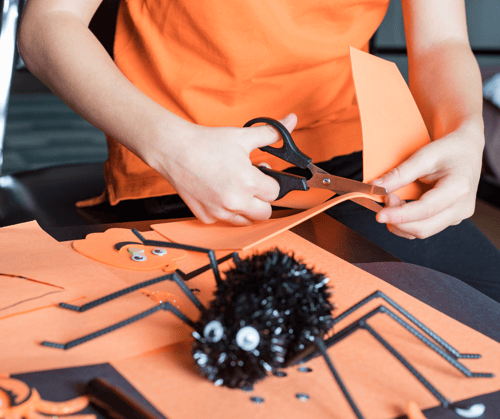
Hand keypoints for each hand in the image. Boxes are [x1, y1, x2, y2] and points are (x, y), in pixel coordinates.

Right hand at [148, 114, 297, 225]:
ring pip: (246, 221)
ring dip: (246, 208)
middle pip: (265, 213)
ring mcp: (220, 211)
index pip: (275, 193)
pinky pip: (225, 220)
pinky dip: (226, 211)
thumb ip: (272, 132)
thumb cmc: (206, 143)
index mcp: (248, 182)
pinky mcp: (206, 216)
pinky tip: (219, 193)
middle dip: (263, 199)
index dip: (271, 182)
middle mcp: (235, 201)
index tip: (262, 174)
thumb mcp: (242, 136)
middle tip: (252, 184)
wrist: (173, 150)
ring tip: (236, 188)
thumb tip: (291, 120)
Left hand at [372, 121, 483, 238]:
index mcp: (458, 189)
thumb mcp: (424, 155)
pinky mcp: (450, 219)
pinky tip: (400, 207)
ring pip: (422, 231)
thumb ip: (400, 173)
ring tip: (392, 200)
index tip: (379, 215)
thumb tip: (376, 187)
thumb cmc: (449, 149)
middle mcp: (461, 208)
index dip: (399, 215)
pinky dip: (407, 222)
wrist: (467, 150)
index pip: (425, 210)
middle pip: (423, 228)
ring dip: (400, 222)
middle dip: (397, 220)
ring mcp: (457, 216)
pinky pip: (424, 228)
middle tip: (384, 199)